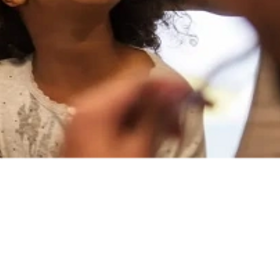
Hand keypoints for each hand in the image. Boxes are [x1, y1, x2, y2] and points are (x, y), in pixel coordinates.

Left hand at [61, 75, 197, 160]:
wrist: (87, 197)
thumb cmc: (114, 171)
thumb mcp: (139, 147)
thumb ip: (157, 114)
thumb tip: (174, 90)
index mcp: (94, 105)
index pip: (137, 82)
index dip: (169, 86)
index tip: (195, 94)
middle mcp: (85, 107)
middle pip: (131, 93)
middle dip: (162, 103)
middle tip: (186, 119)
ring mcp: (84, 120)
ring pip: (127, 107)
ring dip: (153, 116)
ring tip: (175, 132)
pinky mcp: (88, 135)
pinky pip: (117, 120)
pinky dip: (138, 125)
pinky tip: (155, 137)